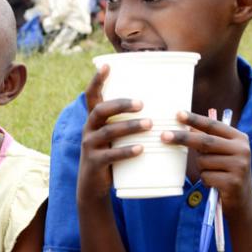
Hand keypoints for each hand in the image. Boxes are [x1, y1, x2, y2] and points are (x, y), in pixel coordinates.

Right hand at [77, 65, 149, 201]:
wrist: (93, 186)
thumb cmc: (110, 155)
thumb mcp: (114, 137)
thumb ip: (127, 123)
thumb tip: (163, 109)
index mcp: (93, 120)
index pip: (91, 95)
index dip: (97, 80)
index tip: (107, 65)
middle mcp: (88, 129)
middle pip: (100, 110)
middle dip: (120, 104)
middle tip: (142, 103)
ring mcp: (90, 146)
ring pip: (107, 131)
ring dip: (129, 126)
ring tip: (150, 124)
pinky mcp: (95, 163)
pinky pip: (110, 155)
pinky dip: (126, 151)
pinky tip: (141, 149)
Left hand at [162, 111, 251, 215]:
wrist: (242, 199)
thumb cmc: (226, 171)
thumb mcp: (222, 152)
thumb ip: (208, 139)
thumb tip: (185, 124)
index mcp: (239, 138)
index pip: (213, 125)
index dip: (195, 119)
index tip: (178, 114)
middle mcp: (242, 150)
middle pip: (205, 141)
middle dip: (183, 138)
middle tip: (163, 136)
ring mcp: (239, 166)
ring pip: (203, 161)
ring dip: (201, 168)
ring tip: (214, 173)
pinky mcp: (233, 182)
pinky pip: (206, 177)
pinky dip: (205, 180)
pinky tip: (216, 184)